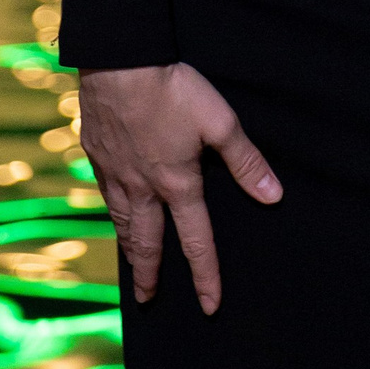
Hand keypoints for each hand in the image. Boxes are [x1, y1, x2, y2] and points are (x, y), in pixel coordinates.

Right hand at [77, 61, 280, 310]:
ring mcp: (115, 173)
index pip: (196, 241)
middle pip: (148, 242)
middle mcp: (143, 188)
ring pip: (122, 222)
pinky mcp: (96, 153)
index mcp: (177, 184)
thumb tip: (273, 196)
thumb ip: (246, 162)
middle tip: (148, 301)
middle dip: (150, 276)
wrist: (119, 62)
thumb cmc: (173, 90)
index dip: (206, 276)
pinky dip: (111, 213)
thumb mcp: (220, 123)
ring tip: (131, 265)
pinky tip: (113, 210)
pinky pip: (105, 194)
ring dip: (129, 248)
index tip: (210, 306)